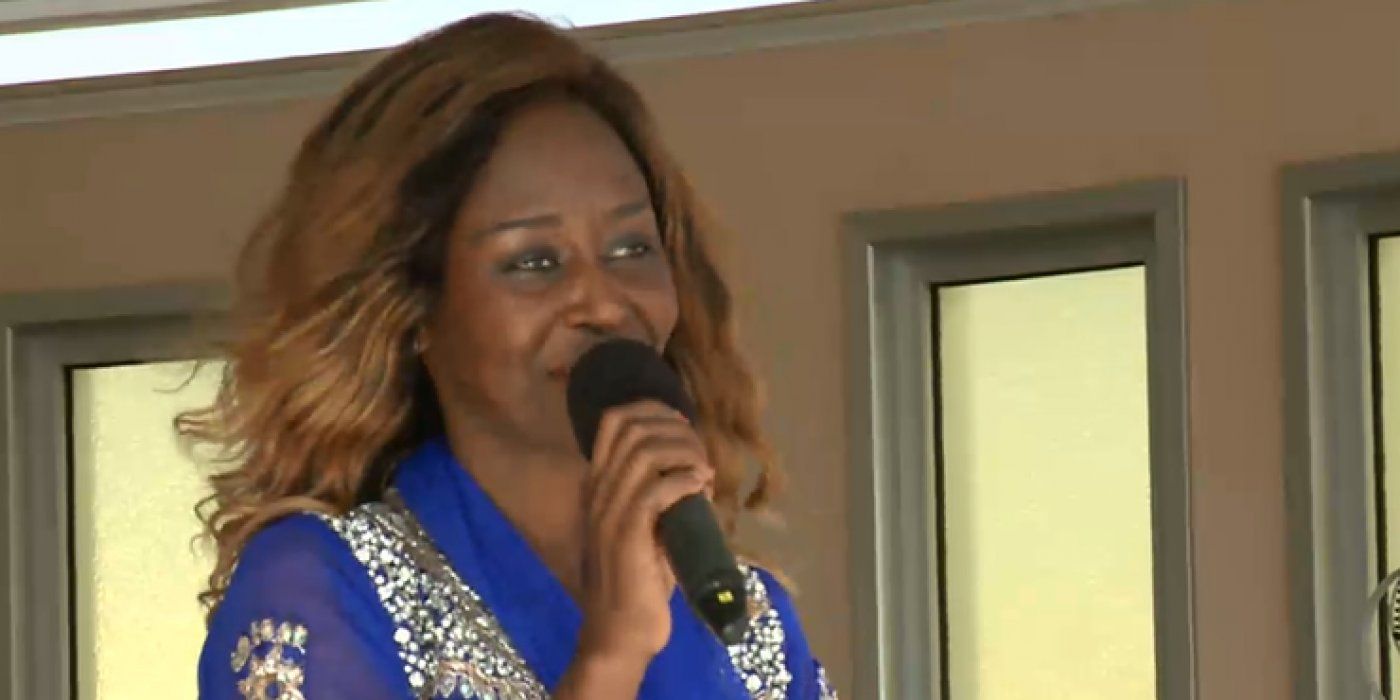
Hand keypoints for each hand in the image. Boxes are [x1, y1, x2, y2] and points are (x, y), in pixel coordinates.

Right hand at [571, 399, 714, 673]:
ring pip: (646, 453)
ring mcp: (609, 511)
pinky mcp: (627, 534)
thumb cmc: (637, 582)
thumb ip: (659, 498)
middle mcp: (598, 491)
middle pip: (632, 427)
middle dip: (675, 428)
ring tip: (703, 470)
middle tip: (699, 452)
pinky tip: (700, 487)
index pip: (614, 421)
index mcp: (597, 485)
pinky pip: (657, 489)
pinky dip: (685, 480)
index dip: (653, 410)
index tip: (684, 425)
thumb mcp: (645, 529)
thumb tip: (696, 472)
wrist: (619, 632)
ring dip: (684, 452)